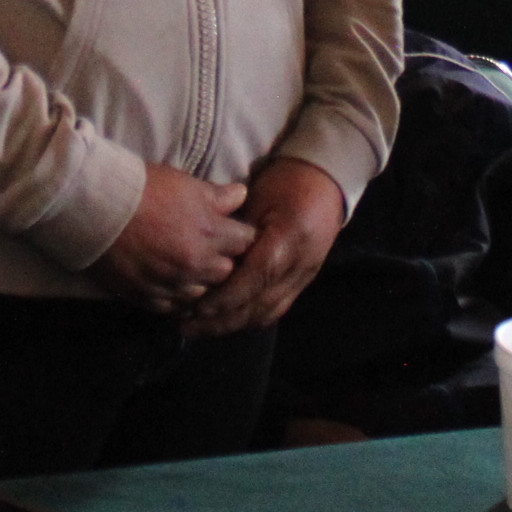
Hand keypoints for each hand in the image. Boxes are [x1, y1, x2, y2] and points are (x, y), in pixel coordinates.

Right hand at [86, 162, 253, 312]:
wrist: (96, 207)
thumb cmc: (142, 188)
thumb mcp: (184, 183)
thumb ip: (218, 196)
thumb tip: (241, 197)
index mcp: (209, 232)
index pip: (246, 241)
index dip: (240, 235)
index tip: (232, 231)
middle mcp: (195, 263)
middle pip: (228, 272)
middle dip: (224, 260)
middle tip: (211, 250)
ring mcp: (171, 284)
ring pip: (202, 294)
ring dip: (200, 282)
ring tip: (188, 268)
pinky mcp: (148, 297)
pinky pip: (173, 307)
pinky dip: (175, 297)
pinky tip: (169, 283)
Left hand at [180, 159, 346, 339]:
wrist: (324, 183)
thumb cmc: (285, 183)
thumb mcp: (257, 197)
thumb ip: (235, 230)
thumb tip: (204, 257)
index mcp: (289, 239)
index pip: (255, 278)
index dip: (225, 298)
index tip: (196, 308)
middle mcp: (300, 265)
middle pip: (260, 305)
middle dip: (222, 321)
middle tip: (187, 326)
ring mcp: (304, 277)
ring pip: (267, 313)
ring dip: (233, 325)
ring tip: (201, 328)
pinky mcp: (303, 283)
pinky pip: (275, 309)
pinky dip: (249, 319)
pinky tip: (226, 322)